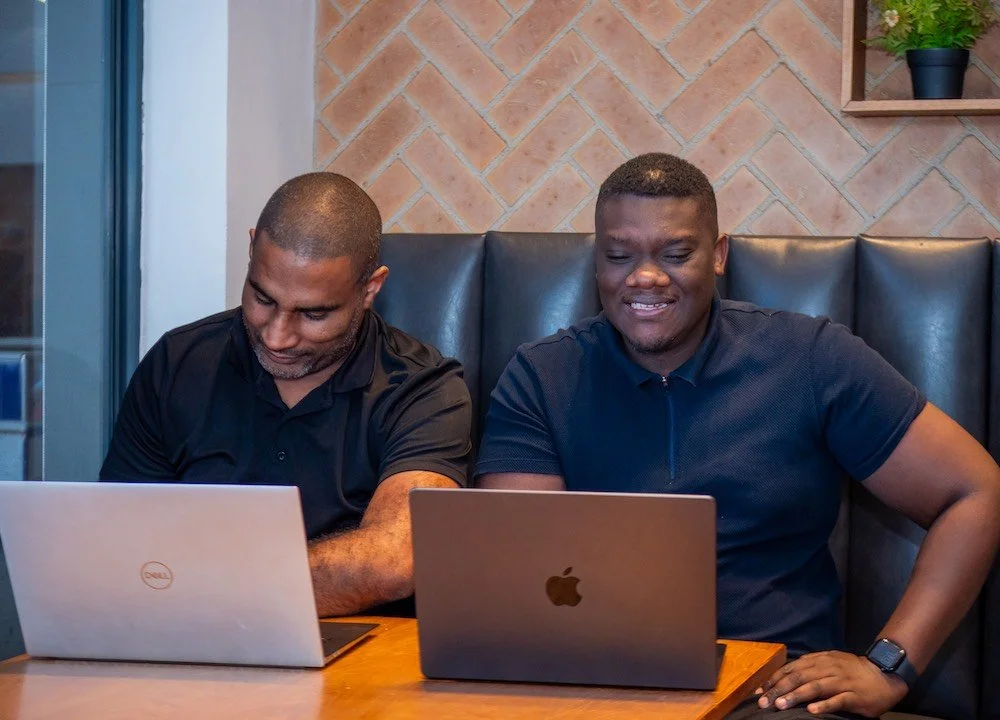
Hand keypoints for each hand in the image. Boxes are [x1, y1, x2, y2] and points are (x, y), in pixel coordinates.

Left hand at [756, 651, 908, 715]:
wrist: (883, 674)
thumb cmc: (852, 670)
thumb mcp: (830, 661)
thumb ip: (810, 665)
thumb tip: (787, 671)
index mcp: (820, 660)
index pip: (792, 668)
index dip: (775, 678)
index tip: (760, 690)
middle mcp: (828, 668)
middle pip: (799, 677)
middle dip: (779, 689)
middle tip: (764, 701)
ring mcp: (841, 682)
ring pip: (814, 687)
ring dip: (796, 696)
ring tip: (781, 704)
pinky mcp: (853, 696)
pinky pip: (837, 700)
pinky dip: (823, 705)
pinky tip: (811, 711)